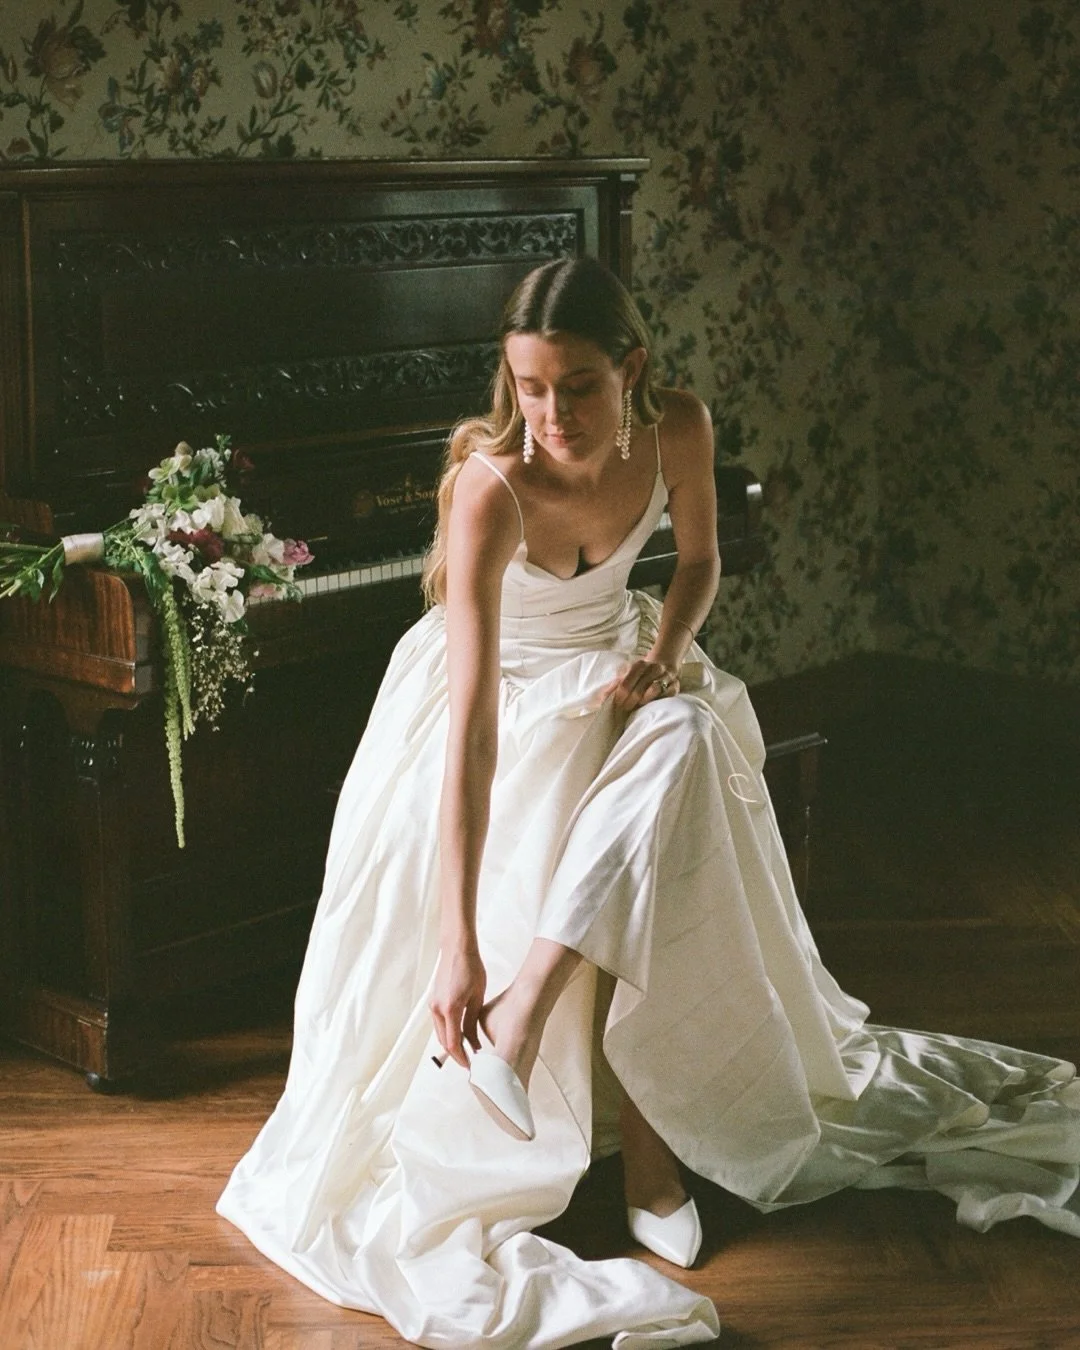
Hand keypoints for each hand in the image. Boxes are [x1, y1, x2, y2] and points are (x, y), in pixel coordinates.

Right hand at [430, 941, 485, 1067]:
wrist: (457, 949)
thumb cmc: (471, 969)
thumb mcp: (477, 998)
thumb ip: (473, 1023)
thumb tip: (474, 1044)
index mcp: (450, 1009)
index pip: (453, 1043)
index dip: (461, 1058)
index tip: (471, 1066)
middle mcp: (437, 1009)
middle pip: (444, 1041)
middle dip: (456, 1054)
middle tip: (470, 1062)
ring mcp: (433, 1004)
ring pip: (440, 1033)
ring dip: (451, 1044)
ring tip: (467, 1050)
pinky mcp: (433, 1000)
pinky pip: (439, 1023)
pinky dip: (448, 1032)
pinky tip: (460, 1034)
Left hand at [601, 657, 679, 713]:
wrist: (665, 663)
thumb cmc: (642, 673)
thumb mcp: (628, 674)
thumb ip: (614, 685)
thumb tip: (601, 698)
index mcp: (639, 665)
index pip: (626, 683)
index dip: (620, 696)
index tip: (616, 705)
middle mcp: (654, 668)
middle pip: (639, 689)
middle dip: (630, 702)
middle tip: (625, 710)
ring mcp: (666, 676)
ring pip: (654, 690)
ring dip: (644, 701)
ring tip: (638, 707)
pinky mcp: (675, 685)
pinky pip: (667, 695)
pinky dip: (659, 701)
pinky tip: (652, 705)